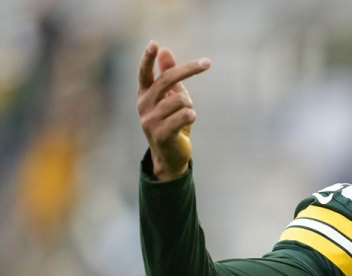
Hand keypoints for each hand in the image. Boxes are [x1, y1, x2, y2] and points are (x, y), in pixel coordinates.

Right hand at [136, 41, 211, 181]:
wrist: (170, 156)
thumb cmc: (171, 122)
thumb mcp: (171, 97)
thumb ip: (168, 74)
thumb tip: (165, 51)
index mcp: (144, 94)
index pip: (144, 73)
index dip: (148, 58)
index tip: (154, 44)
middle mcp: (143, 105)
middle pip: (167, 80)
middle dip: (189, 70)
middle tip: (207, 62)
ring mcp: (150, 121)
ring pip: (182, 100)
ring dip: (190, 106)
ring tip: (185, 116)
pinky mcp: (161, 134)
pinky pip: (186, 115)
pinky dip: (192, 116)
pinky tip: (186, 124)